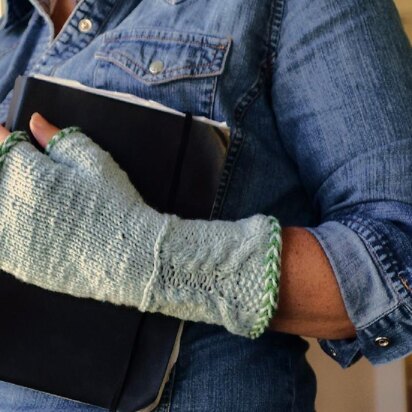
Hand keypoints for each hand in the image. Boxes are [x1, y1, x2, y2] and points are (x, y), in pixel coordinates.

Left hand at [0, 114, 280, 337]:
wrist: (126, 256)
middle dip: (8, 169)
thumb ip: (60, 138)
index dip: (7, 138)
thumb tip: (35, 120)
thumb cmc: (114, 204)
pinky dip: (9, 227)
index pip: (3, 145)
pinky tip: (30, 225)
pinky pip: (1, 239)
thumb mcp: (94, 163)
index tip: (11, 137)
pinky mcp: (14, 261)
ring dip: (7, 198)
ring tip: (37, 202)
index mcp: (26, 173)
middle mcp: (7, 203)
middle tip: (33, 176)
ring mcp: (8, 236)